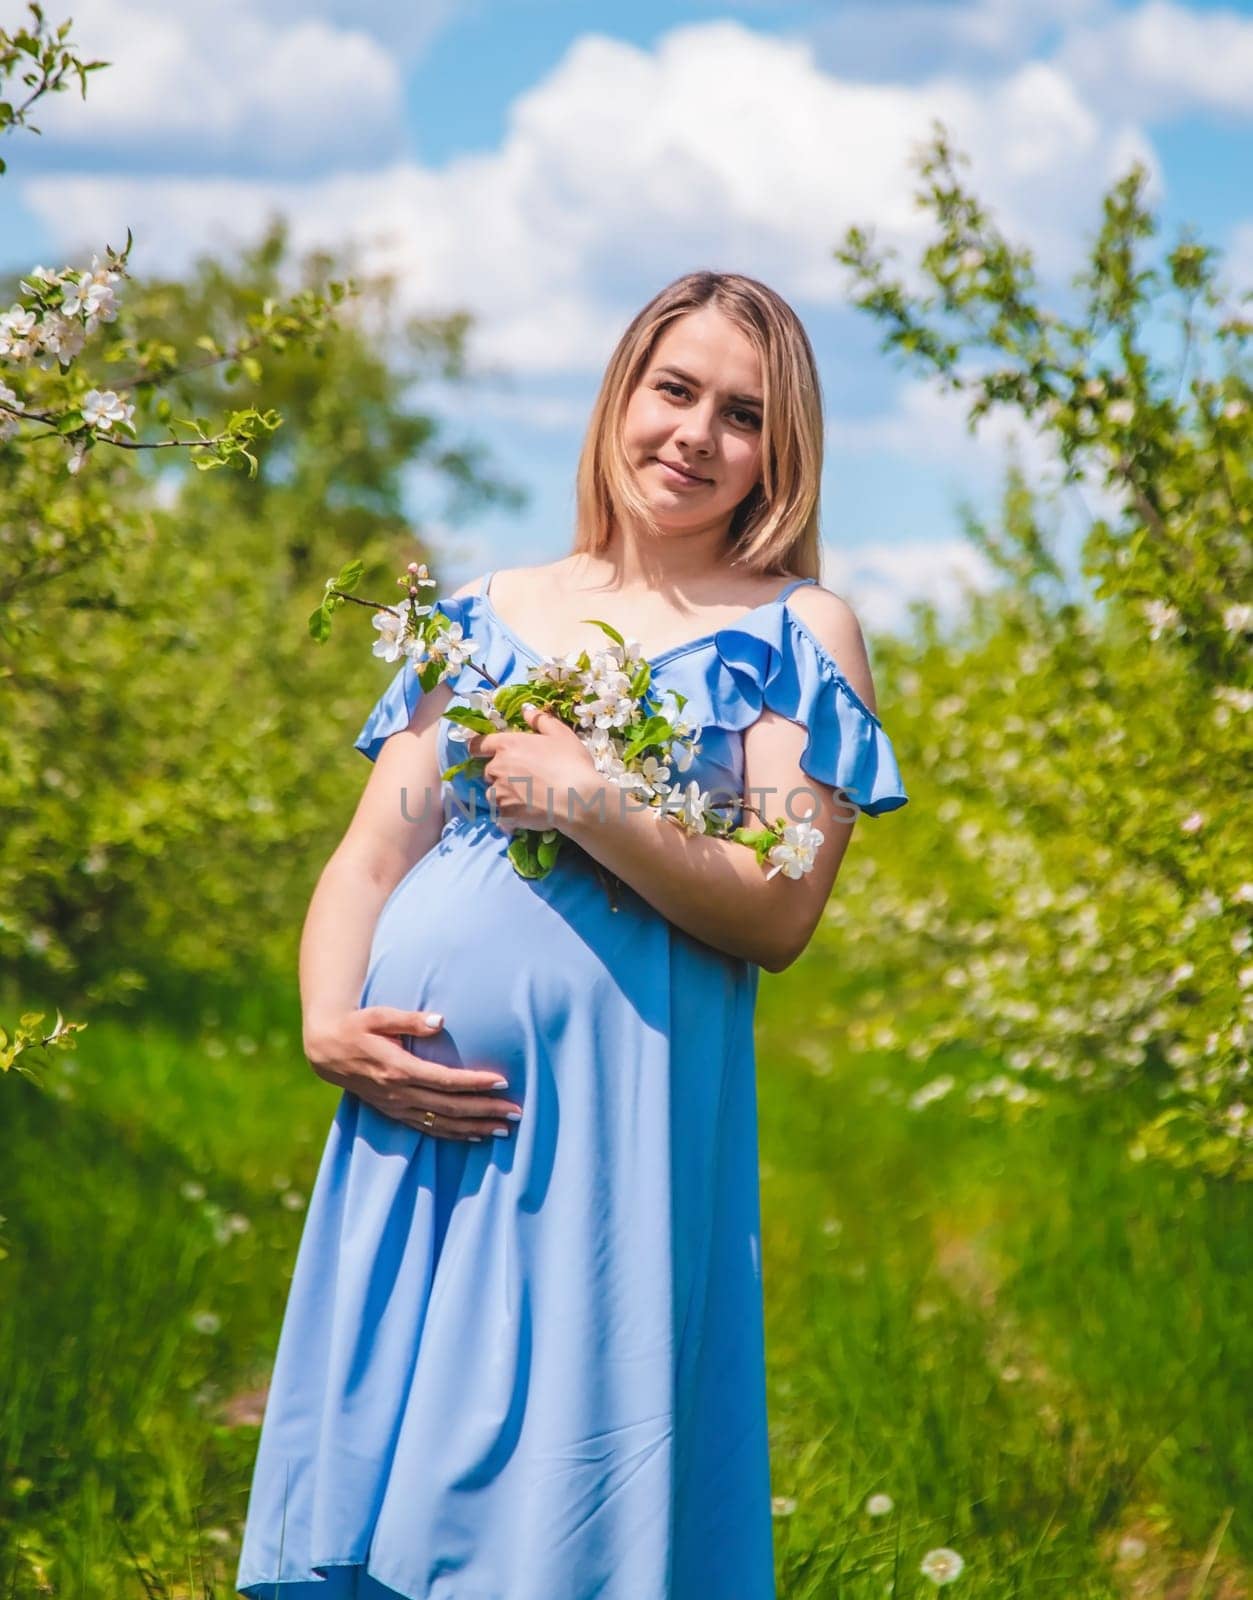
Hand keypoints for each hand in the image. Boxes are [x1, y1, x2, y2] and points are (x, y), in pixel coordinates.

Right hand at [302, 1004, 519, 1142]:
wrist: (327, 1052)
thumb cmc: (357, 1026)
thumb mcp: (379, 1015)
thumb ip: (410, 1019)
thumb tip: (441, 1020)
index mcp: (399, 1068)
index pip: (446, 1080)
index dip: (475, 1082)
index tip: (502, 1081)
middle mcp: (400, 1093)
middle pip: (451, 1107)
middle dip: (485, 1111)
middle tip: (516, 1112)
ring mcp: (398, 1107)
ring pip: (443, 1124)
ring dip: (475, 1128)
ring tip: (504, 1130)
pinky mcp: (396, 1114)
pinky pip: (430, 1129)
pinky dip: (454, 1135)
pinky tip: (475, 1136)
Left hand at [465, 701, 596, 833]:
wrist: (576, 798)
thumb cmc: (570, 762)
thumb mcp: (561, 734)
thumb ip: (540, 720)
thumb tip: (525, 709)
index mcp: (507, 745)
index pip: (477, 745)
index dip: (479, 748)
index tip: (483, 752)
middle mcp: (497, 768)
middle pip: (489, 771)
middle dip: (501, 774)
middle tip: (522, 778)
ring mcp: (499, 793)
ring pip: (493, 793)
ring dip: (503, 795)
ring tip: (524, 799)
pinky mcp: (504, 814)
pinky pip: (501, 814)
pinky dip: (509, 814)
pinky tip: (525, 814)